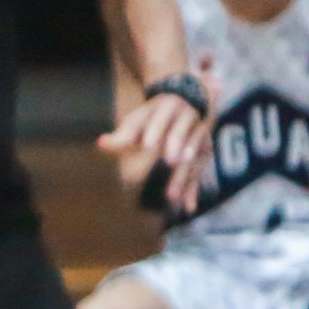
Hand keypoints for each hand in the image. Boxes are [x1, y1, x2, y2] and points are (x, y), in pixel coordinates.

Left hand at [103, 86, 210, 209]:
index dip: (155, 130)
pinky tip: (188, 207)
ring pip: (194, 152)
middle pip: (181, 133)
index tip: (147, 144)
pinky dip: (195, 188)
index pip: (160, 119)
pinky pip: (202, 169)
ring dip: (186, 172)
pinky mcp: (206, 149)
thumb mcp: (137, 120)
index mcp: (166, 108)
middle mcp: (186, 117)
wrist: (186, 102)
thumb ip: (122, 134)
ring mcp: (200, 134)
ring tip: (174, 194)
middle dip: (177, 145)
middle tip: (170, 161)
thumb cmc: (152, 116)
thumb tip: (101, 143)